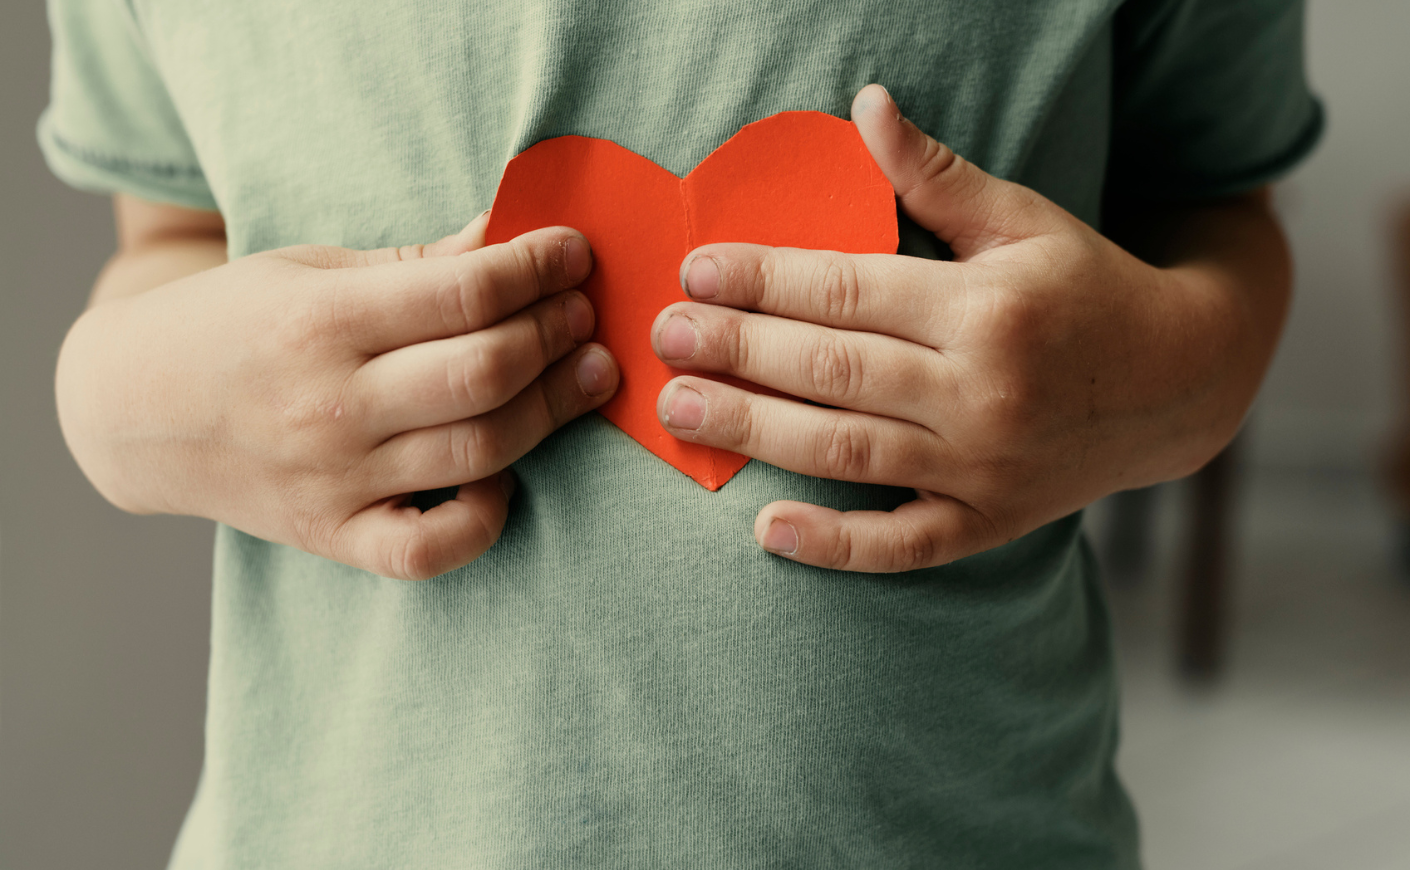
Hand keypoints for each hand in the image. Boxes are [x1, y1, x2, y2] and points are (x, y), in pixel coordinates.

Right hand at [57, 214, 618, 579]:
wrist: (131, 410)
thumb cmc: (231, 323)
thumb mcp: (310, 268)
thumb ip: (418, 262)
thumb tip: (514, 236)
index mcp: (321, 321)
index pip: (466, 292)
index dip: (538, 266)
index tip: (573, 251)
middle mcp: (329, 406)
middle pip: (486, 373)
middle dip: (558, 333)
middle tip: (588, 313)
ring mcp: (333, 481)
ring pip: (482, 451)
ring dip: (554, 408)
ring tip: (589, 371)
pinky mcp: (333, 536)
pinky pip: (433, 548)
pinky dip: (487, 514)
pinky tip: (505, 470)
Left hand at [651, 85, 1282, 571]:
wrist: (1179, 382)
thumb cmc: (1087, 288)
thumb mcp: (1022, 220)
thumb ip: (936, 175)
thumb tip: (865, 104)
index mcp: (987, 308)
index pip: (848, 292)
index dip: (764, 280)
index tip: (695, 270)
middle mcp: (983, 392)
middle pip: (833, 370)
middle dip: (738, 351)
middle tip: (664, 338)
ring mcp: (984, 467)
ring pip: (847, 450)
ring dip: (754, 431)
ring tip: (678, 410)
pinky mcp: (988, 523)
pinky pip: (902, 544)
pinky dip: (835, 544)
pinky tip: (767, 530)